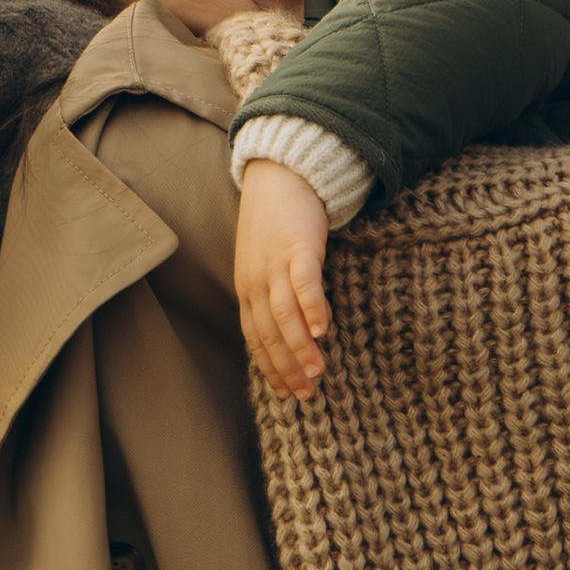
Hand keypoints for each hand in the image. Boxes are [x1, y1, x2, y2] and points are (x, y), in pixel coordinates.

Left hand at [235, 160, 335, 399]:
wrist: (280, 175)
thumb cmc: (276, 222)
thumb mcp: (266, 263)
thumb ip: (276, 294)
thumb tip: (300, 331)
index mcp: (247, 288)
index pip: (255, 338)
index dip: (270, 368)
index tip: (286, 394)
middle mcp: (256, 281)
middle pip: (268, 333)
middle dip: (286, 368)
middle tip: (306, 394)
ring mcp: (274, 264)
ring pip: (283, 315)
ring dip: (299, 348)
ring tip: (317, 373)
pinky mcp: (297, 247)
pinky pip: (303, 283)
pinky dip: (311, 308)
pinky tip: (322, 331)